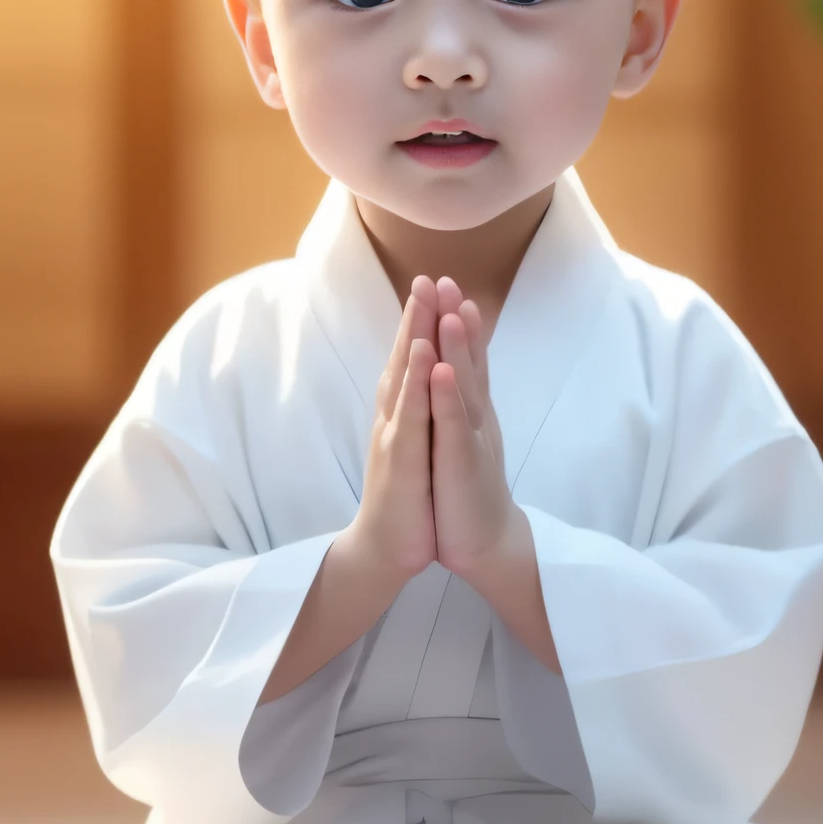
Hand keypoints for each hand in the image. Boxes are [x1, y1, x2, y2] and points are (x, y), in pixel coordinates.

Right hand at [350, 277, 438, 584]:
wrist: (387, 547)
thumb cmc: (407, 496)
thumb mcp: (417, 445)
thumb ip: (418, 410)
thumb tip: (426, 380)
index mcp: (402, 413)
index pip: (414, 358)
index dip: (422, 321)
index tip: (435, 283)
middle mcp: (393, 417)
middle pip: (406, 357)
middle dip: (416, 315)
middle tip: (426, 275)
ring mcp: (394, 436)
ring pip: (406, 378)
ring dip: (415, 337)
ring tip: (424, 300)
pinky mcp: (400, 460)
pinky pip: (412, 414)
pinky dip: (419, 383)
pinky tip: (428, 357)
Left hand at [428, 277, 515, 581]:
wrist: (486, 543)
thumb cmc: (467, 489)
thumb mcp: (461, 439)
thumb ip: (459, 405)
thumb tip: (455, 372)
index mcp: (468, 412)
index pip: (463, 358)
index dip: (455, 322)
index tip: (444, 284)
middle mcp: (474, 418)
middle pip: (466, 360)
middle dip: (455, 320)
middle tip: (446, 279)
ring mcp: (471, 439)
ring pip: (463, 386)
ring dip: (458, 348)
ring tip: (452, 310)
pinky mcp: (463, 465)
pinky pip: (454, 427)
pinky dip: (448, 397)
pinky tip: (443, 371)